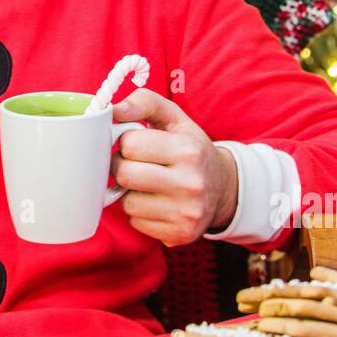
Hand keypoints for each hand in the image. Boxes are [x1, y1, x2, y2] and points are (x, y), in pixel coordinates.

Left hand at [109, 88, 238, 246]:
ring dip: (129, 192)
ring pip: (127, 202)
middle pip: (124, 174)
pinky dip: (139, 212)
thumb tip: (113, 110)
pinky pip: (136, 222)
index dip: (127, 142)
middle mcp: (191, 183)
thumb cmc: (190, 148)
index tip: (137, 144)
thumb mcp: (174, 118)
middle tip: (134, 163)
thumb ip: (144, 102)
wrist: (223, 187)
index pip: (130, 143)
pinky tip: (155, 201)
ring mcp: (186, 212)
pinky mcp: (179, 234)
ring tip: (147, 183)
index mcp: (188, 150)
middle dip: (122, 166)